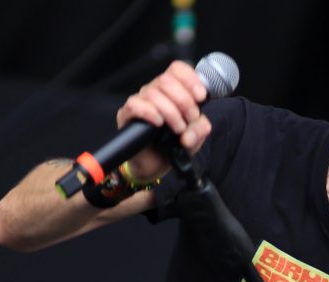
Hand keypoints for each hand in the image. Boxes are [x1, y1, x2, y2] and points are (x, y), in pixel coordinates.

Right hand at [116, 60, 213, 179]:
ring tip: (178, 129)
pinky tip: (159, 123)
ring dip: (171, 112)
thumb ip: (200, 128)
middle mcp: (155, 92)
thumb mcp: (194, 137)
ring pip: (153, 93)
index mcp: (172, 91)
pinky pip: (135, 105)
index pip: (177, 69)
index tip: (201, 96)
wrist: (154, 166)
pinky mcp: (127, 115)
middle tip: (190, 118)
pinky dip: (150, 113)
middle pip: (166, 80)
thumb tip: (191, 132)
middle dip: (184, 100)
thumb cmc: (172, 146)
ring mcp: (140, 102)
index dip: (190, 78)